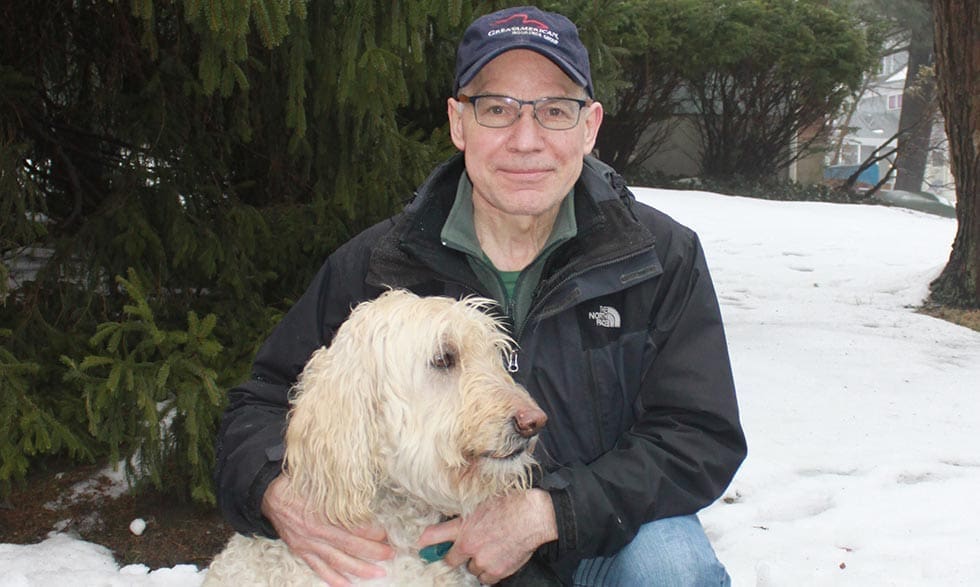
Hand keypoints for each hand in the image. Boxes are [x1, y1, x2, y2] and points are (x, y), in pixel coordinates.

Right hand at [261, 475, 394, 585]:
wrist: (268, 495)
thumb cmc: (296, 484)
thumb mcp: (318, 480)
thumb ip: (339, 486)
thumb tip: (362, 482)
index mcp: (322, 512)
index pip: (353, 526)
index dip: (372, 531)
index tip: (387, 533)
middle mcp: (316, 532)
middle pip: (350, 546)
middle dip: (373, 551)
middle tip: (391, 554)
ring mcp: (309, 545)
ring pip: (337, 561)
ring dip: (359, 569)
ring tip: (378, 573)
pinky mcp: (302, 552)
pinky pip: (319, 569)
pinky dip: (333, 579)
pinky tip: (347, 585)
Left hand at [418, 489, 557, 584]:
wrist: (532, 515)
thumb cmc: (508, 503)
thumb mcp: (478, 503)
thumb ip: (460, 517)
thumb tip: (445, 524)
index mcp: (462, 528)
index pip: (434, 538)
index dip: (429, 544)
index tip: (422, 547)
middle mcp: (469, 546)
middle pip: (452, 560)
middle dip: (458, 556)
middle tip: (469, 547)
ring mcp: (483, 560)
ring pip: (472, 569)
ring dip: (477, 563)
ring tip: (490, 549)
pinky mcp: (497, 571)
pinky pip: (487, 578)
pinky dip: (490, 571)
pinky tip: (498, 557)